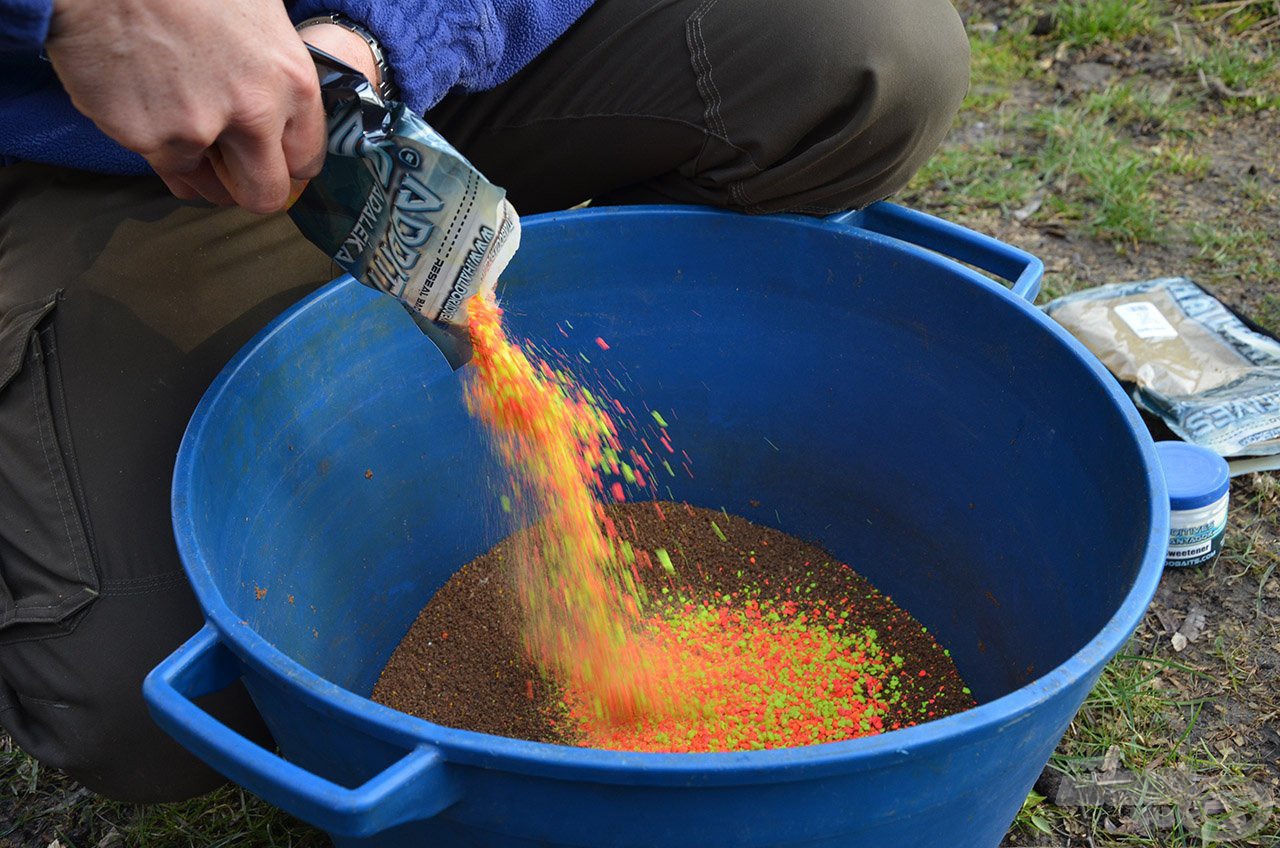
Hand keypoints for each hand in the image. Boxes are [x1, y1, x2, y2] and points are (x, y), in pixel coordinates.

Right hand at [44, 0, 363, 212]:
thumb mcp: (258, 14)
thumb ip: (274, 70)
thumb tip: (281, 103)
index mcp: (291, 80)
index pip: (306, 158)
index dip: (287, 162)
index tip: (274, 160)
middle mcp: (254, 112)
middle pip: (266, 193)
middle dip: (250, 188)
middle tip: (233, 170)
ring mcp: (199, 130)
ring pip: (211, 188)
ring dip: (204, 172)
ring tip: (185, 126)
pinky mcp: (150, 140)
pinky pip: (165, 168)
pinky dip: (159, 148)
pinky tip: (151, 108)